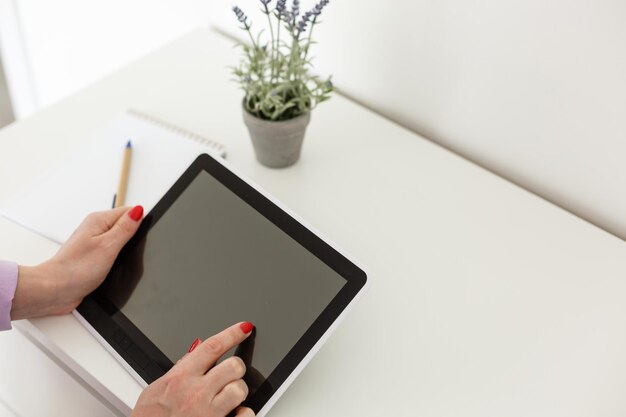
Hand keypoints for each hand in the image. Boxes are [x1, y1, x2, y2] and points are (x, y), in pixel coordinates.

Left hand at [11, 206, 143, 319]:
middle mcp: (95, 229)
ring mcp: (93, 243)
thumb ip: (125, 228)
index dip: (139, 223)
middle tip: (123, 253)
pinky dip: (115, 260)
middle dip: (131, 239)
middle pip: (124, 226)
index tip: (135, 238)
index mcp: (98, 220)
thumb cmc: (75, 269)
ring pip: (119, 241)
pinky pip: (111, 252)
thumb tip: (139, 211)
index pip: (128, 211)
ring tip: (115, 262)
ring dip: (123, 252)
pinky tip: (111, 268)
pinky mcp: (92, 256)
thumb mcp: (108, 246)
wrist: (54, 290)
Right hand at [131, 322, 255, 416]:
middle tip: (230, 373)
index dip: (232, 333)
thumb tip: (192, 356)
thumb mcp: (155, 389)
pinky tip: (235, 412)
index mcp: (181, 378)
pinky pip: (245, 415)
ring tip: (230, 395)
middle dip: (236, 367)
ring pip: (240, 389)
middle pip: (234, 366)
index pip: (213, 346)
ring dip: (238, 390)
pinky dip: (244, 413)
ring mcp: (208, 413)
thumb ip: (177, 371)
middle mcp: (196, 393)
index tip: (244, 328)